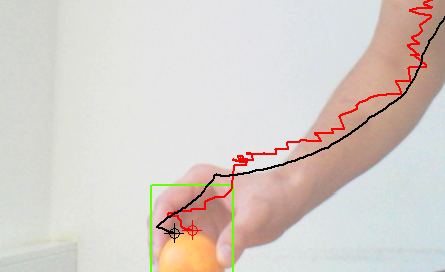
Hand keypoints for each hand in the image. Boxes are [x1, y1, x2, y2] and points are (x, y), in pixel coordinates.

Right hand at [150, 162, 304, 267]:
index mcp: (198, 181)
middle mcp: (192, 197)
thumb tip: (220, 258)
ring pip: (174, 239)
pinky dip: (191, 264)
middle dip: (161, 248)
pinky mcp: (205, 231)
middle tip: (166, 271)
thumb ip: (238, 234)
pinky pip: (191, 251)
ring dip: (175, 259)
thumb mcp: (257, 213)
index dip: (158, 228)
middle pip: (163, 223)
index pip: (167, 202)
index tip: (160, 253)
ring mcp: (197, 214)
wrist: (286, 198)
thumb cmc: (272, 195)